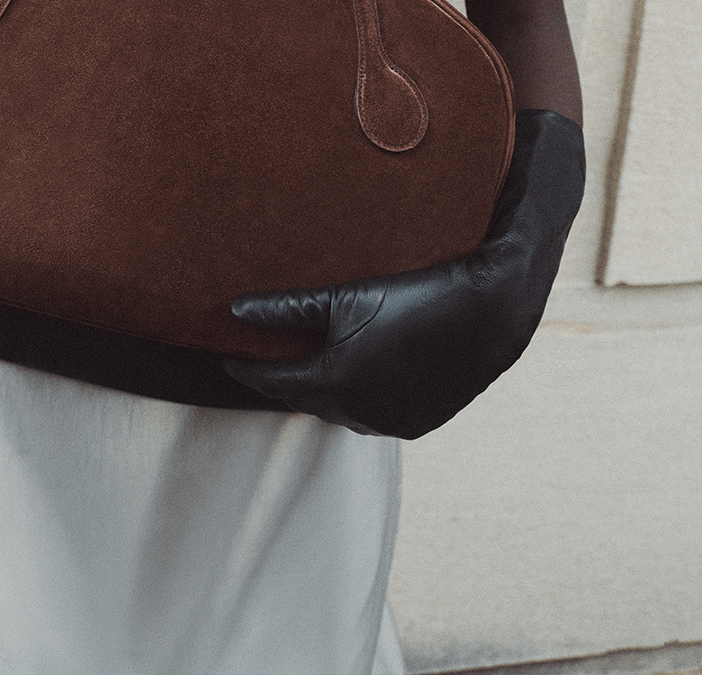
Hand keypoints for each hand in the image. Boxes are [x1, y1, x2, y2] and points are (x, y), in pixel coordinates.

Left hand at [223, 110, 584, 438]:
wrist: (491, 311)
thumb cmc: (414, 293)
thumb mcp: (344, 296)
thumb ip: (284, 309)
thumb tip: (233, 310)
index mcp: (336, 384)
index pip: (273, 383)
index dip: (246, 368)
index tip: (226, 355)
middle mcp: (361, 414)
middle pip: (305, 399)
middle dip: (283, 379)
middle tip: (263, 355)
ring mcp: (391, 424)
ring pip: (339, 411)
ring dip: (320, 391)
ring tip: (305, 361)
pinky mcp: (418, 423)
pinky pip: (371, 416)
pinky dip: (355, 399)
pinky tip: (354, 373)